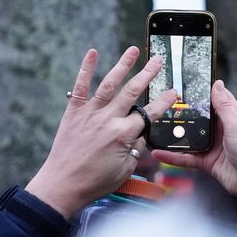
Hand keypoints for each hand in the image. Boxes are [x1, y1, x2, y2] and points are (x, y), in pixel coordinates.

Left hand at [24, 47, 176, 217]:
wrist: (62, 186)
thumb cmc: (94, 183)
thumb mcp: (124, 170)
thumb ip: (136, 149)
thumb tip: (141, 133)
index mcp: (123, 135)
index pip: (149, 114)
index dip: (164, 102)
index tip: (174, 91)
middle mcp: (108, 120)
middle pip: (132, 92)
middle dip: (148, 74)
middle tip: (158, 60)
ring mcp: (90, 113)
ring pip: (110, 84)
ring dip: (123, 65)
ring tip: (133, 50)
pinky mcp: (73, 112)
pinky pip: (80, 87)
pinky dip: (86, 69)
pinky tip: (92, 52)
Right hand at [152, 80, 236, 209]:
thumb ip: (225, 106)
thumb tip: (218, 84)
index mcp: (232, 117)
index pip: (215, 100)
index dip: (202, 91)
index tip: (185, 83)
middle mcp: (221, 129)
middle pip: (199, 117)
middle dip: (183, 112)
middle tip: (163, 103)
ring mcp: (213, 145)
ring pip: (190, 137)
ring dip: (176, 134)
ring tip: (157, 126)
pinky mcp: (206, 161)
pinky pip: (187, 157)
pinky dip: (173, 156)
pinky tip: (159, 153)